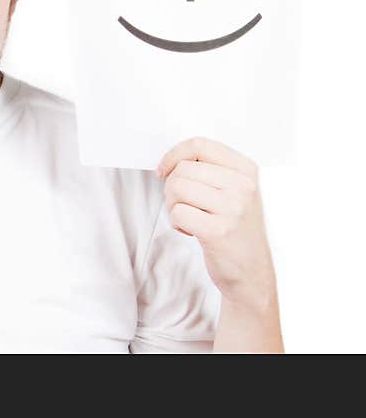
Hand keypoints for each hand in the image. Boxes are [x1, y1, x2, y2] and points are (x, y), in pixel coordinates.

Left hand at [156, 137, 276, 311]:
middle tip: (185, 206)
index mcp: (246, 170)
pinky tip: (193, 231)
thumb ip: (210, 170)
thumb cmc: (237, 229)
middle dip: (172, 188)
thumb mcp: (235, 191)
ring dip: (173, 205)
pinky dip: (177, 223)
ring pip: (176, 188)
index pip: (199, 144)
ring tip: (190, 218)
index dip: (174, 155)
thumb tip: (172, 160)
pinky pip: (177, 213)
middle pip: (182, 169)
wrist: (253, 272)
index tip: (164, 170)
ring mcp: (232, 208)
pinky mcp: (218, 230)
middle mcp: (243, 186)